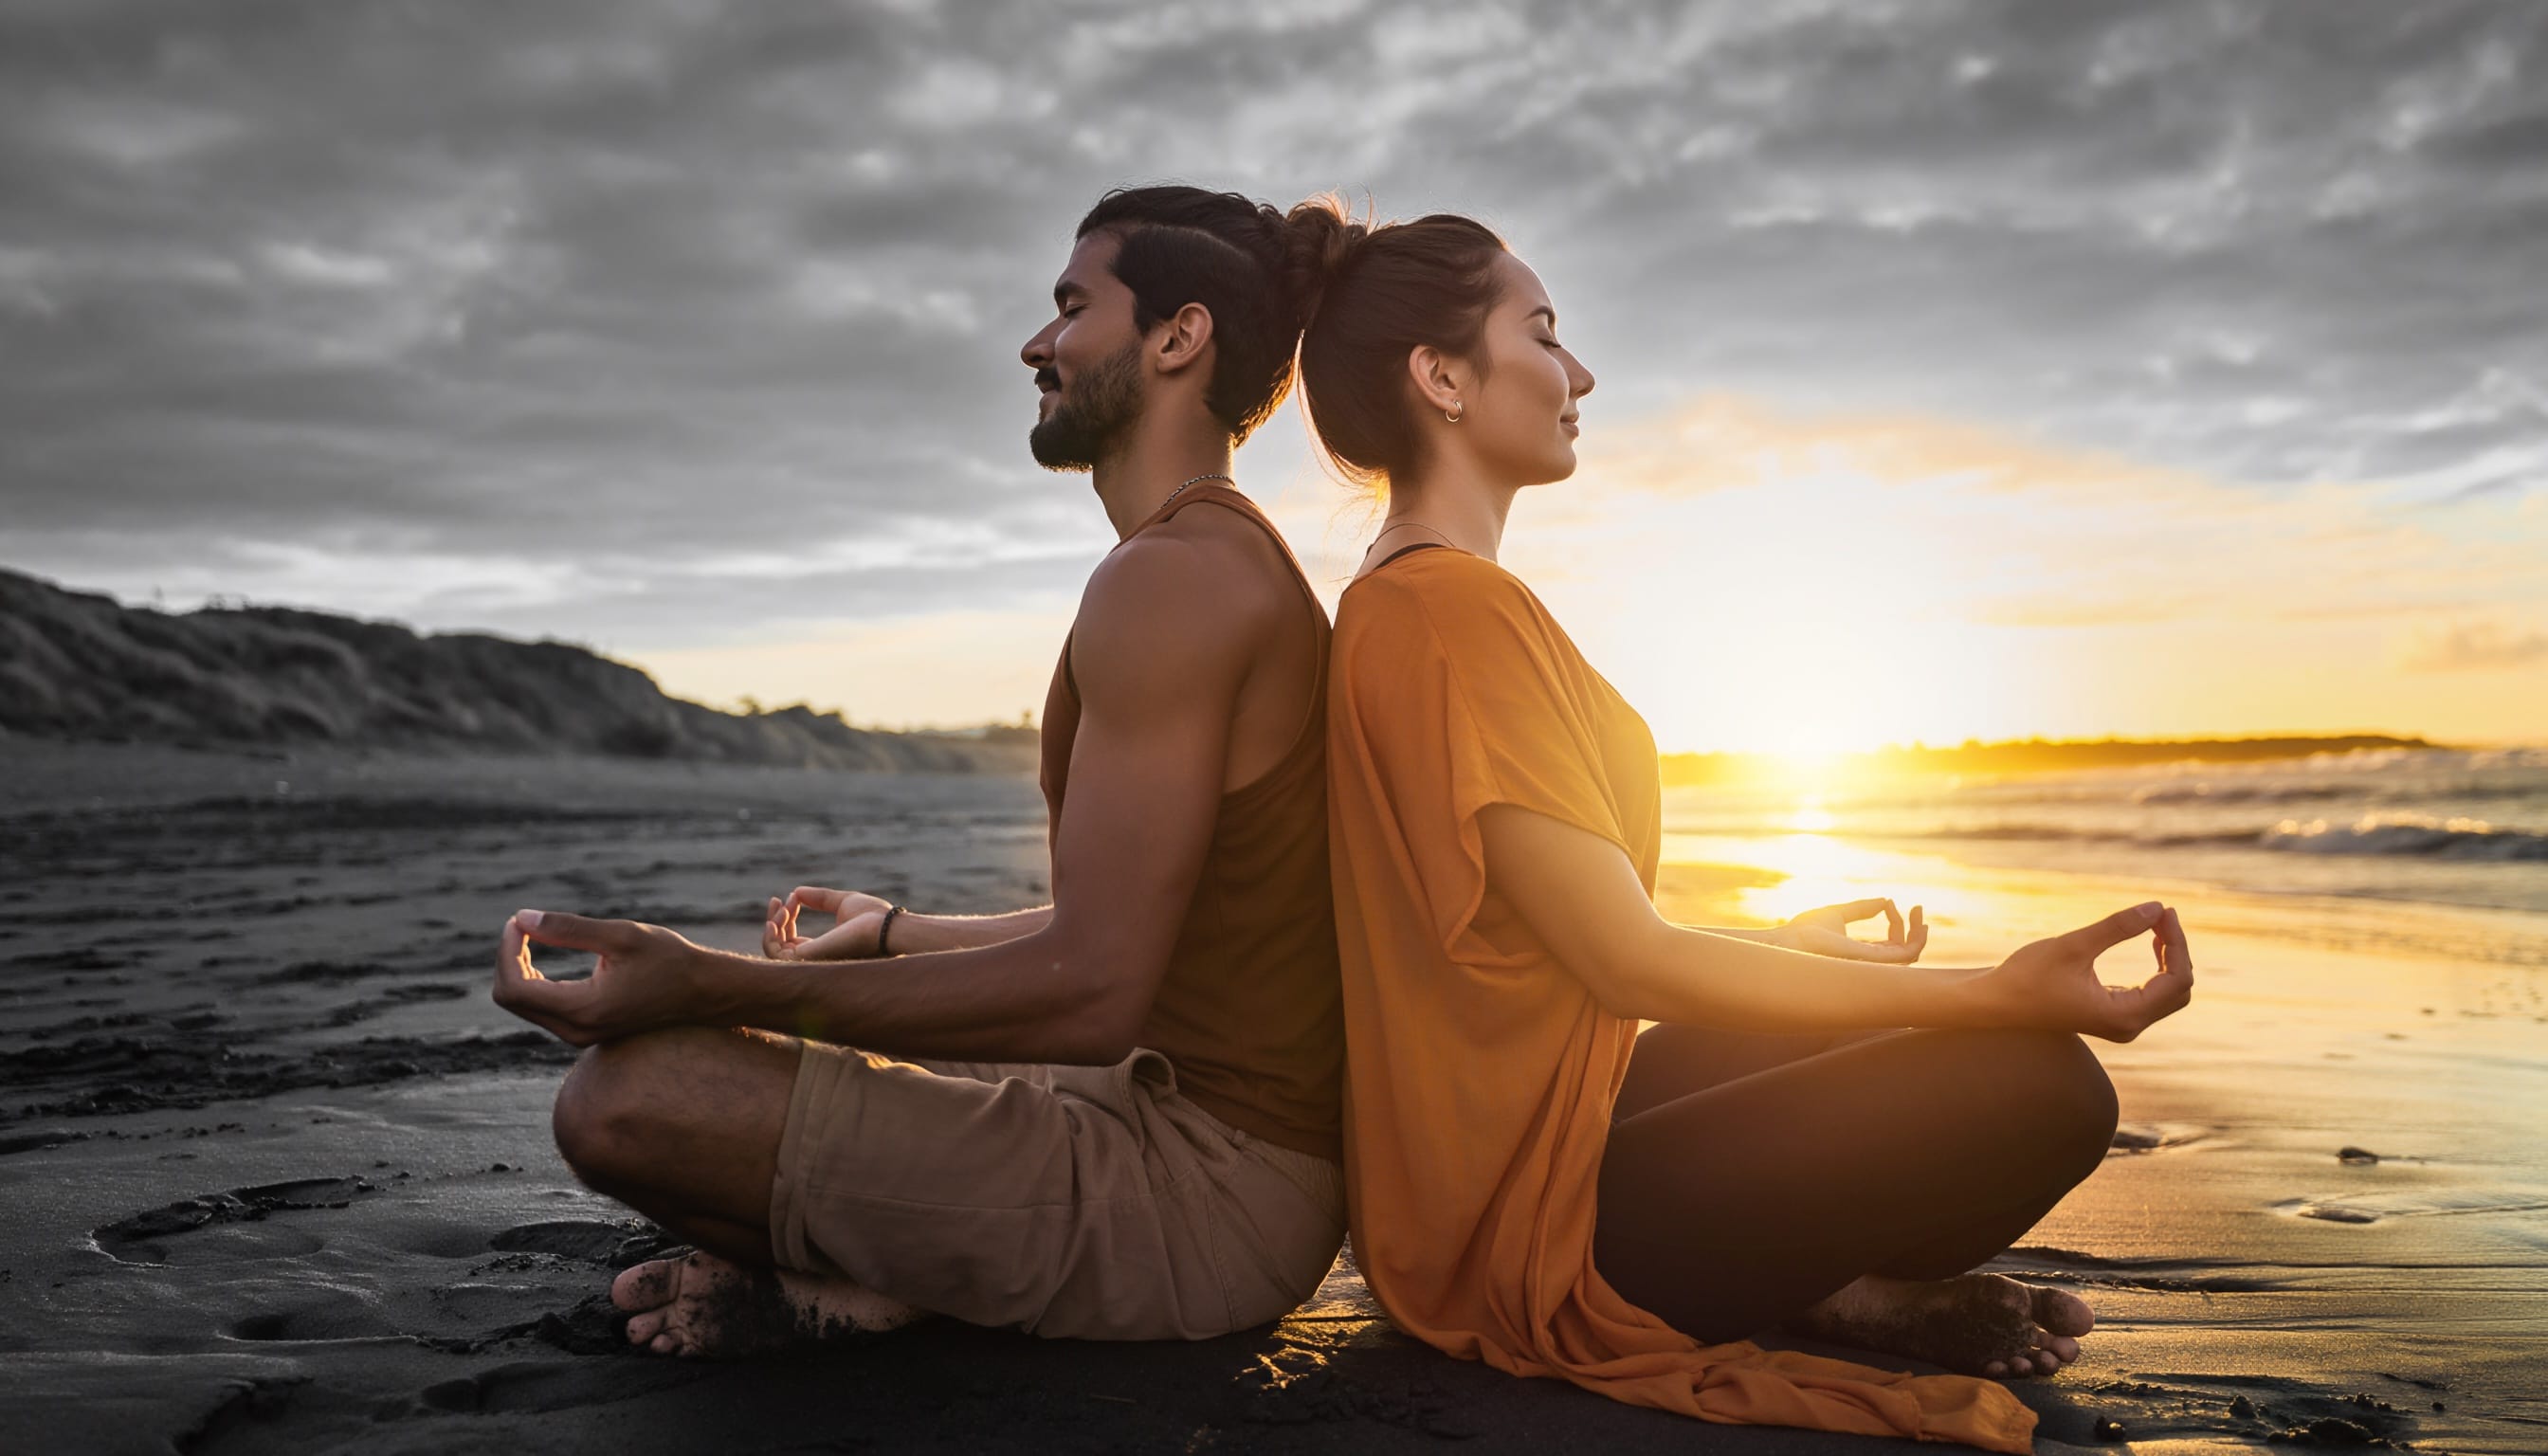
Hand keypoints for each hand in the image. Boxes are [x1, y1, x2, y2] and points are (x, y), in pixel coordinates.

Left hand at [493, 909, 712, 1045]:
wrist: (701, 992)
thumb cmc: (667, 959)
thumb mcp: (620, 935)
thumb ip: (569, 929)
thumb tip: (522, 918)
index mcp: (584, 1009)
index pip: (515, 988)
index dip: (506, 952)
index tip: (518, 921)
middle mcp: (576, 1030)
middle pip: (512, 999)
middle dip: (508, 959)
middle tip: (522, 924)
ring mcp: (578, 1035)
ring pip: (523, 1005)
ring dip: (517, 970)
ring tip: (531, 935)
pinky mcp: (583, 1031)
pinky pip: (540, 1009)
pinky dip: (531, 982)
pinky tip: (539, 957)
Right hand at [762, 886, 895, 960]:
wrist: (884, 927)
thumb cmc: (872, 917)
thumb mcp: (841, 902)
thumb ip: (820, 898)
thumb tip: (797, 891)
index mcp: (822, 947)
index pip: (791, 939)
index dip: (786, 916)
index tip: (792, 896)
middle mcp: (814, 958)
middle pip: (779, 945)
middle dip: (774, 920)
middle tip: (777, 900)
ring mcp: (810, 961)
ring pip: (774, 950)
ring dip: (772, 926)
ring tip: (782, 906)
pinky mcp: (808, 960)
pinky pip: (775, 956)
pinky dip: (769, 939)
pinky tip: (774, 920)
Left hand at [1771, 898, 1926, 963]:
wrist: (1791, 941)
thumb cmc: (1805, 932)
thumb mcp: (1838, 914)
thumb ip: (1861, 909)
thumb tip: (1884, 900)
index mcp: (1863, 954)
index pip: (1892, 942)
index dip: (1896, 922)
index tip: (1888, 903)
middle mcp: (1871, 962)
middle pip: (1906, 951)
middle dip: (1915, 929)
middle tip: (1917, 908)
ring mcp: (1873, 963)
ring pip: (1911, 954)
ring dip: (1920, 934)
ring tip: (1919, 912)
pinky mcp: (1873, 960)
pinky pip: (1907, 955)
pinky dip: (1915, 938)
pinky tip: (1916, 922)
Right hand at [1967, 902, 2192, 1041]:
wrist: (1996, 1002)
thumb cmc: (2028, 976)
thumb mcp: (2073, 946)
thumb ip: (2117, 927)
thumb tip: (2157, 907)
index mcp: (2123, 1015)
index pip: (2176, 979)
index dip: (2177, 942)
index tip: (2164, 911)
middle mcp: (2128, 1026)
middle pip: (2179, 989)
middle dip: (2177, 950)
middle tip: (2162, 915)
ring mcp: (2121, 1024)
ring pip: (2169, 992)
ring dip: (2169, 958)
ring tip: (2157, 924)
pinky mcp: (2113, 1016)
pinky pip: (2153, 994)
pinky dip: (2157, 967)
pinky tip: (2150, 942)